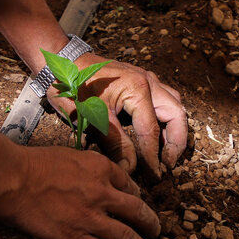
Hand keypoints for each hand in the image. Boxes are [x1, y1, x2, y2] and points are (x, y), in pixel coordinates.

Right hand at [0, 146, 160, 238]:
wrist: (12, 180)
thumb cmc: (33, 164)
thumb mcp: (70, 155)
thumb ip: (89, 167)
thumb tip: (97, 179)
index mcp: (101, 168)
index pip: (129, 185)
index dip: (138, 199)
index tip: (138, 207)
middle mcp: (102, 193)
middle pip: (136, 212)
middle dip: (150, 224)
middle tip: (155, 232)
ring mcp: (91, 218)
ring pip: (126, 237)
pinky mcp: (76, 238)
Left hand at [47, 54, 186, 178]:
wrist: (61, 61)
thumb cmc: (73, 86)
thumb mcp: (92, 118)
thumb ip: (115, 143)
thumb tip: (130, 168)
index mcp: (137, 90)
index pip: (151, 131)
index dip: (153, 157)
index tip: (154, 177)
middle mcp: (148, 82)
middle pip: (176, 114)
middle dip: (177, 142)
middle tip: (169, 164)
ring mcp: (146, 78)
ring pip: (174, 104)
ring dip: (174, 128)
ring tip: (166, 151)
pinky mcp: (141, 80)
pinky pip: (164, 98)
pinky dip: (165, 117)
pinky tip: (156, 132)